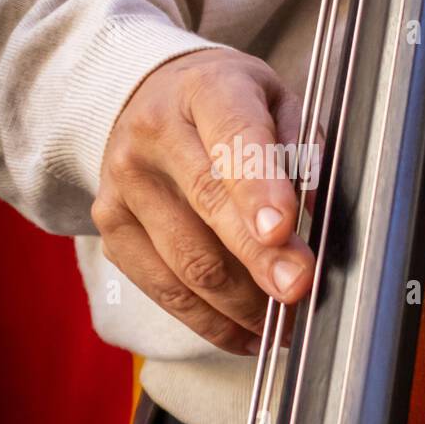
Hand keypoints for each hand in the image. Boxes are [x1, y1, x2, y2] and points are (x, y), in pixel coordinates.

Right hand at [92, 49, 317, 354]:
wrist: (148, 98)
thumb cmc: (227, 104)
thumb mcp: (274, 98)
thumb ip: (299, 147)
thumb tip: (313, 213)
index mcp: (204, 90)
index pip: (232, 139)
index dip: (257, 188)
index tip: (282, 231)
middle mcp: (153, 135)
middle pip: (206, 207)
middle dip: (257, 258)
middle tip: (297, 290)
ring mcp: (124, 185)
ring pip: (185, 261)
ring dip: (241, 303)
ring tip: (286, 323)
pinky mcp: (111, 229)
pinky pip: (163, 289)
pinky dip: (210, 321)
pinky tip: (247, 333)